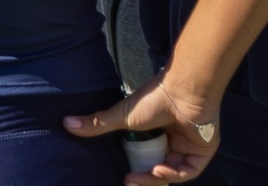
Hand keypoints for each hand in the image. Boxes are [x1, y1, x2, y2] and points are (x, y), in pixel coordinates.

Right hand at [64, 76, 218, 183]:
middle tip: (130, 182)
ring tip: (144, 177)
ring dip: (157, 177)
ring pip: (173, 172)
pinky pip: (188, 171)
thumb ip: (97, 123)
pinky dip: (174, 174)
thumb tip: (66, 123)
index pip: (145, 157)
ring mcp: (187, 148)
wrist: (183, 92)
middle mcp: (171, 142)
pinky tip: (159, 170)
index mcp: (154, 133)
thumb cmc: (154, 99)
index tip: (124, 176)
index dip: (135, 168)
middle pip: (158, 168)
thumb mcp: (122, 116)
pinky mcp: (201, 153)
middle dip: (144, 179)